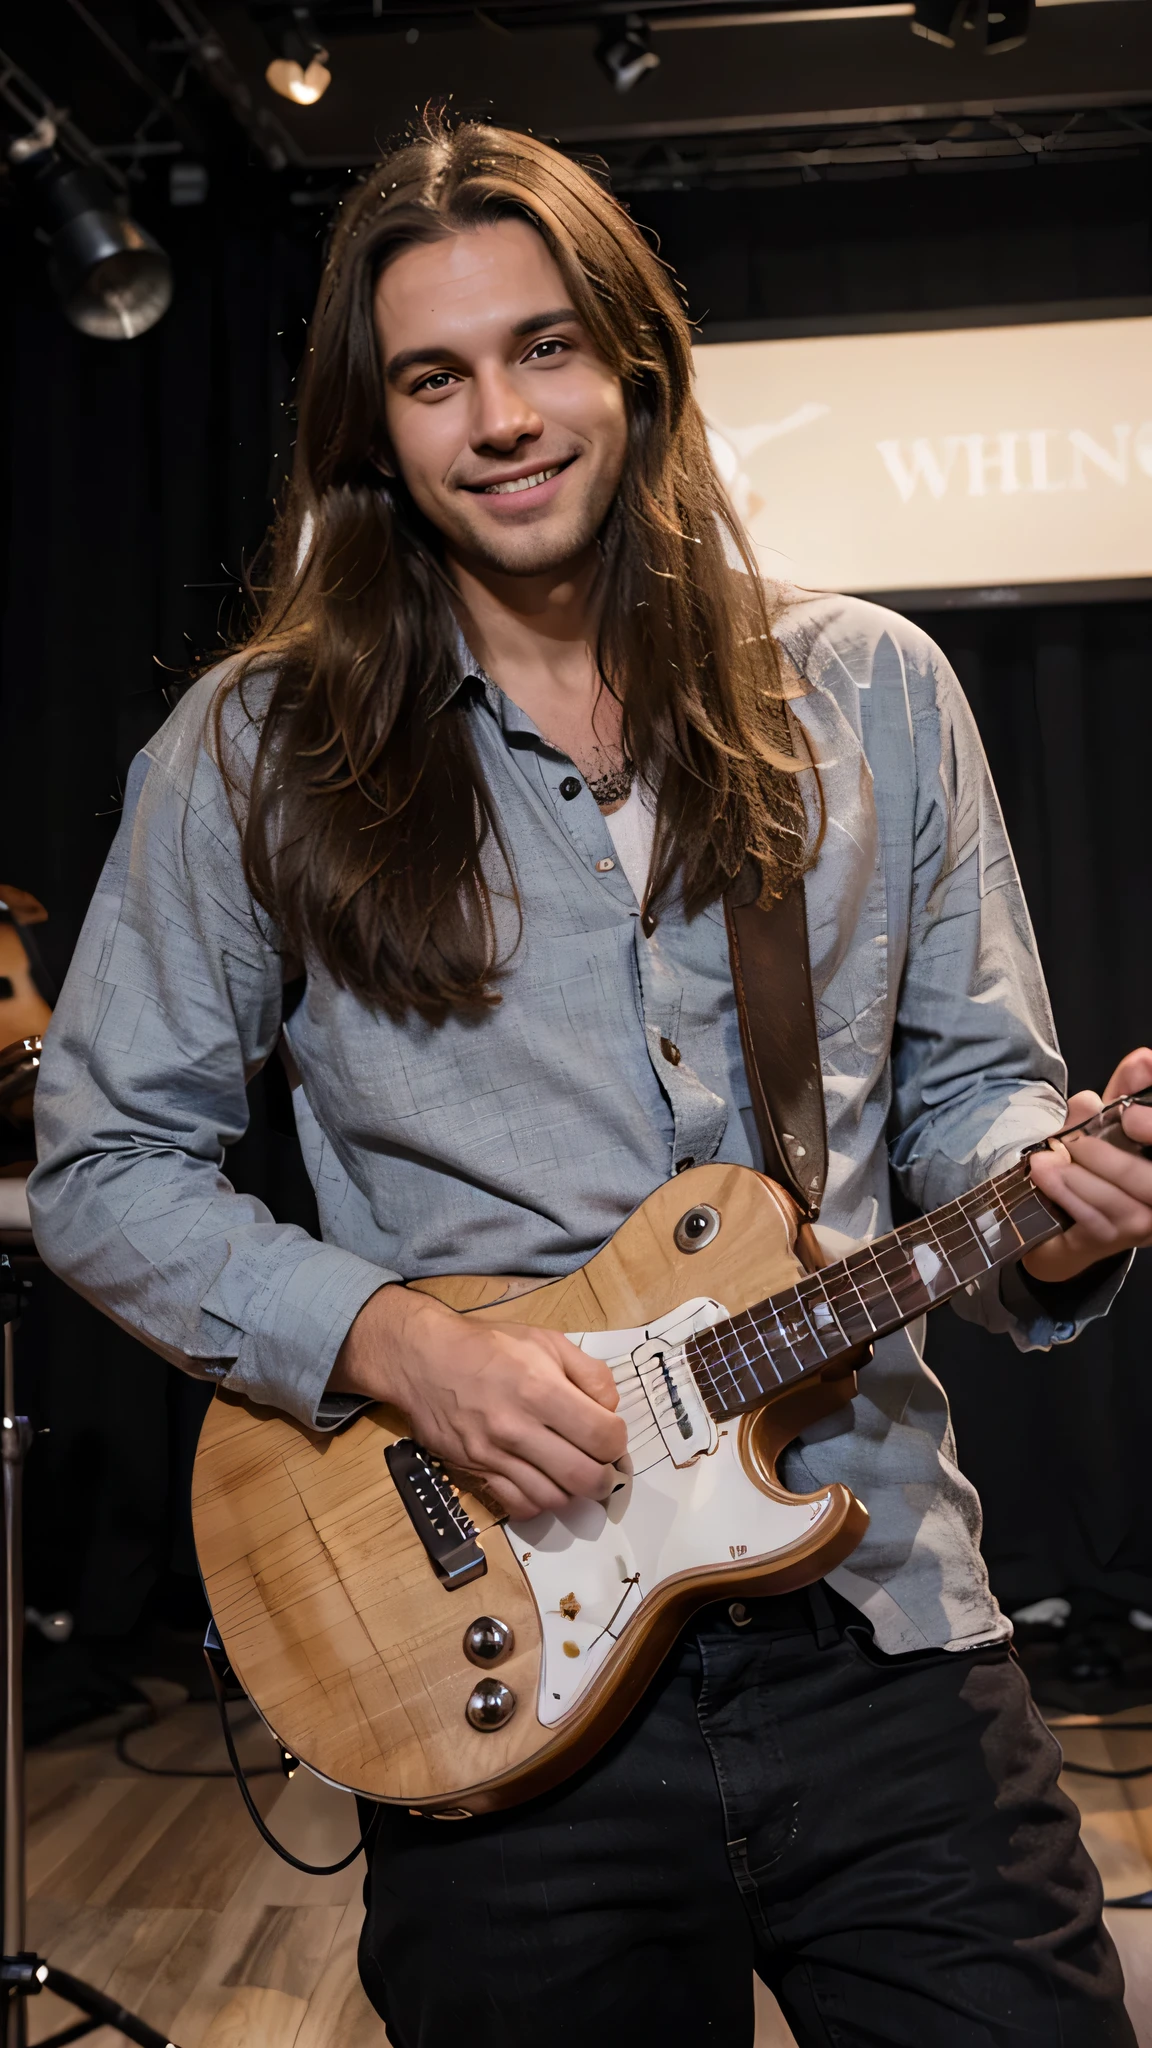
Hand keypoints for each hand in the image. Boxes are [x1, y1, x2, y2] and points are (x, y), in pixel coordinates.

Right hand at [328, 1284, 627, 1518]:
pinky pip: (519, 1506)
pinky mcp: (475, 1471)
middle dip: (604, 1477)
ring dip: (573, 1492)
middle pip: (584, 1477)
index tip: (611, 1435)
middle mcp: (517, 1428)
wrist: (424, 1359)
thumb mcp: (547, 1341)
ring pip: (553, 1499)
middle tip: (603, 1466)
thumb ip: (589, 1373)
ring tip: (573, 1473)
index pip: (603, 1437)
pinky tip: (542, 1481)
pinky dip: (539, 1502)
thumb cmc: (488, 1345)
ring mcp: (494, 1455)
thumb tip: (610, 1410)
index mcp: (540, 1390)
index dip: (617, 1441)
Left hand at [1023, 1047, 1151, 1285]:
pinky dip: (1068, 1194)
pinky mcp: (1110, 1241)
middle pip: (1151, 1183)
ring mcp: (1142, 1225)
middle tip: (1078, 1141)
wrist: (1063, 1228)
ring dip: (1080, 1178)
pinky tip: (1045, 1176)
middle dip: (1116, 1158)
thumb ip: (1126, 1091)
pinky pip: (1095, 1220)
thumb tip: (1143, 1059)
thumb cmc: (1095, 1168)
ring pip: (1122, 1203)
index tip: (1129, 1113)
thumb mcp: (1110, 1122)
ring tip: (1045, 1159)